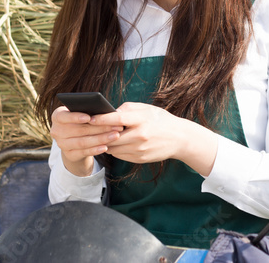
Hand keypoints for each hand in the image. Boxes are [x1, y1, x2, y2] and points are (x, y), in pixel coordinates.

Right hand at [50, 106, 123, 176]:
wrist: (74, 139)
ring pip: (82, 142)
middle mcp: (56, 131)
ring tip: (115, 135)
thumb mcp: (81, 113)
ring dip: (100, 139)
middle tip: (115, 125)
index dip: (75, 117)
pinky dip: (95, 149)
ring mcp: (62, 144)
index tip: (89, 117)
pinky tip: (106, 147)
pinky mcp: (69, 155)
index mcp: (57, 116)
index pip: (63, 116)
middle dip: (99, 127)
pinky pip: (84, 152)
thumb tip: (105, 111)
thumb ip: (88, 111)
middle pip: (78, 130)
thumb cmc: (81, 120)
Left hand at [92, 102, 218, 174]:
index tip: (90, 117)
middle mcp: (140, 136)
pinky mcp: (140, 159)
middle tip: (88, 129)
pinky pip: (120, 155)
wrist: (179, 138)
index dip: (102, 119)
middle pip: (112, 137)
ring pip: (113, 148)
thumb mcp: (146, 109)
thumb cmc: (160, 119)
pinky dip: (114, 149)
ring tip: (99, 136)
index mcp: (142, 120)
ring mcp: (140, 149)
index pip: (117, 120)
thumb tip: (109, 112)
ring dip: (105, 143)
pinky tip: (112, 144)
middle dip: (99, 133)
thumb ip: (127, 109)